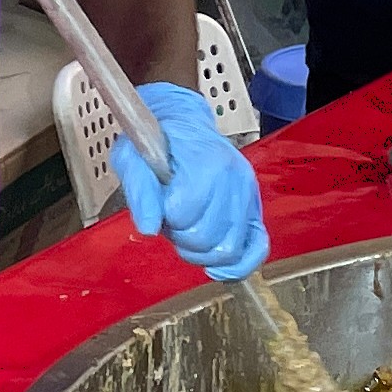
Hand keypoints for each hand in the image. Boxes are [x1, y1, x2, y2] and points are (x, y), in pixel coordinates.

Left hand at [111, 84, 269, 281]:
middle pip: (208, 238)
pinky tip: (221, 268)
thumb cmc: (157, 141)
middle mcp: (235, 181)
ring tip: (190, 234)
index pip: (183, 216)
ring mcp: (249, 195)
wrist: (184, 122)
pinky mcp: (255, 208)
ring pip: (230, 249)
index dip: (164, 219)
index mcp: (207, 164)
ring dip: (203, 253)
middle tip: (172, 223)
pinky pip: (257, 247)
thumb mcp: (133, 160)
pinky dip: (240, 265)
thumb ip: (141, 194)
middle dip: (183, 239)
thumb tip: (148, 228)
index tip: (160, 205)